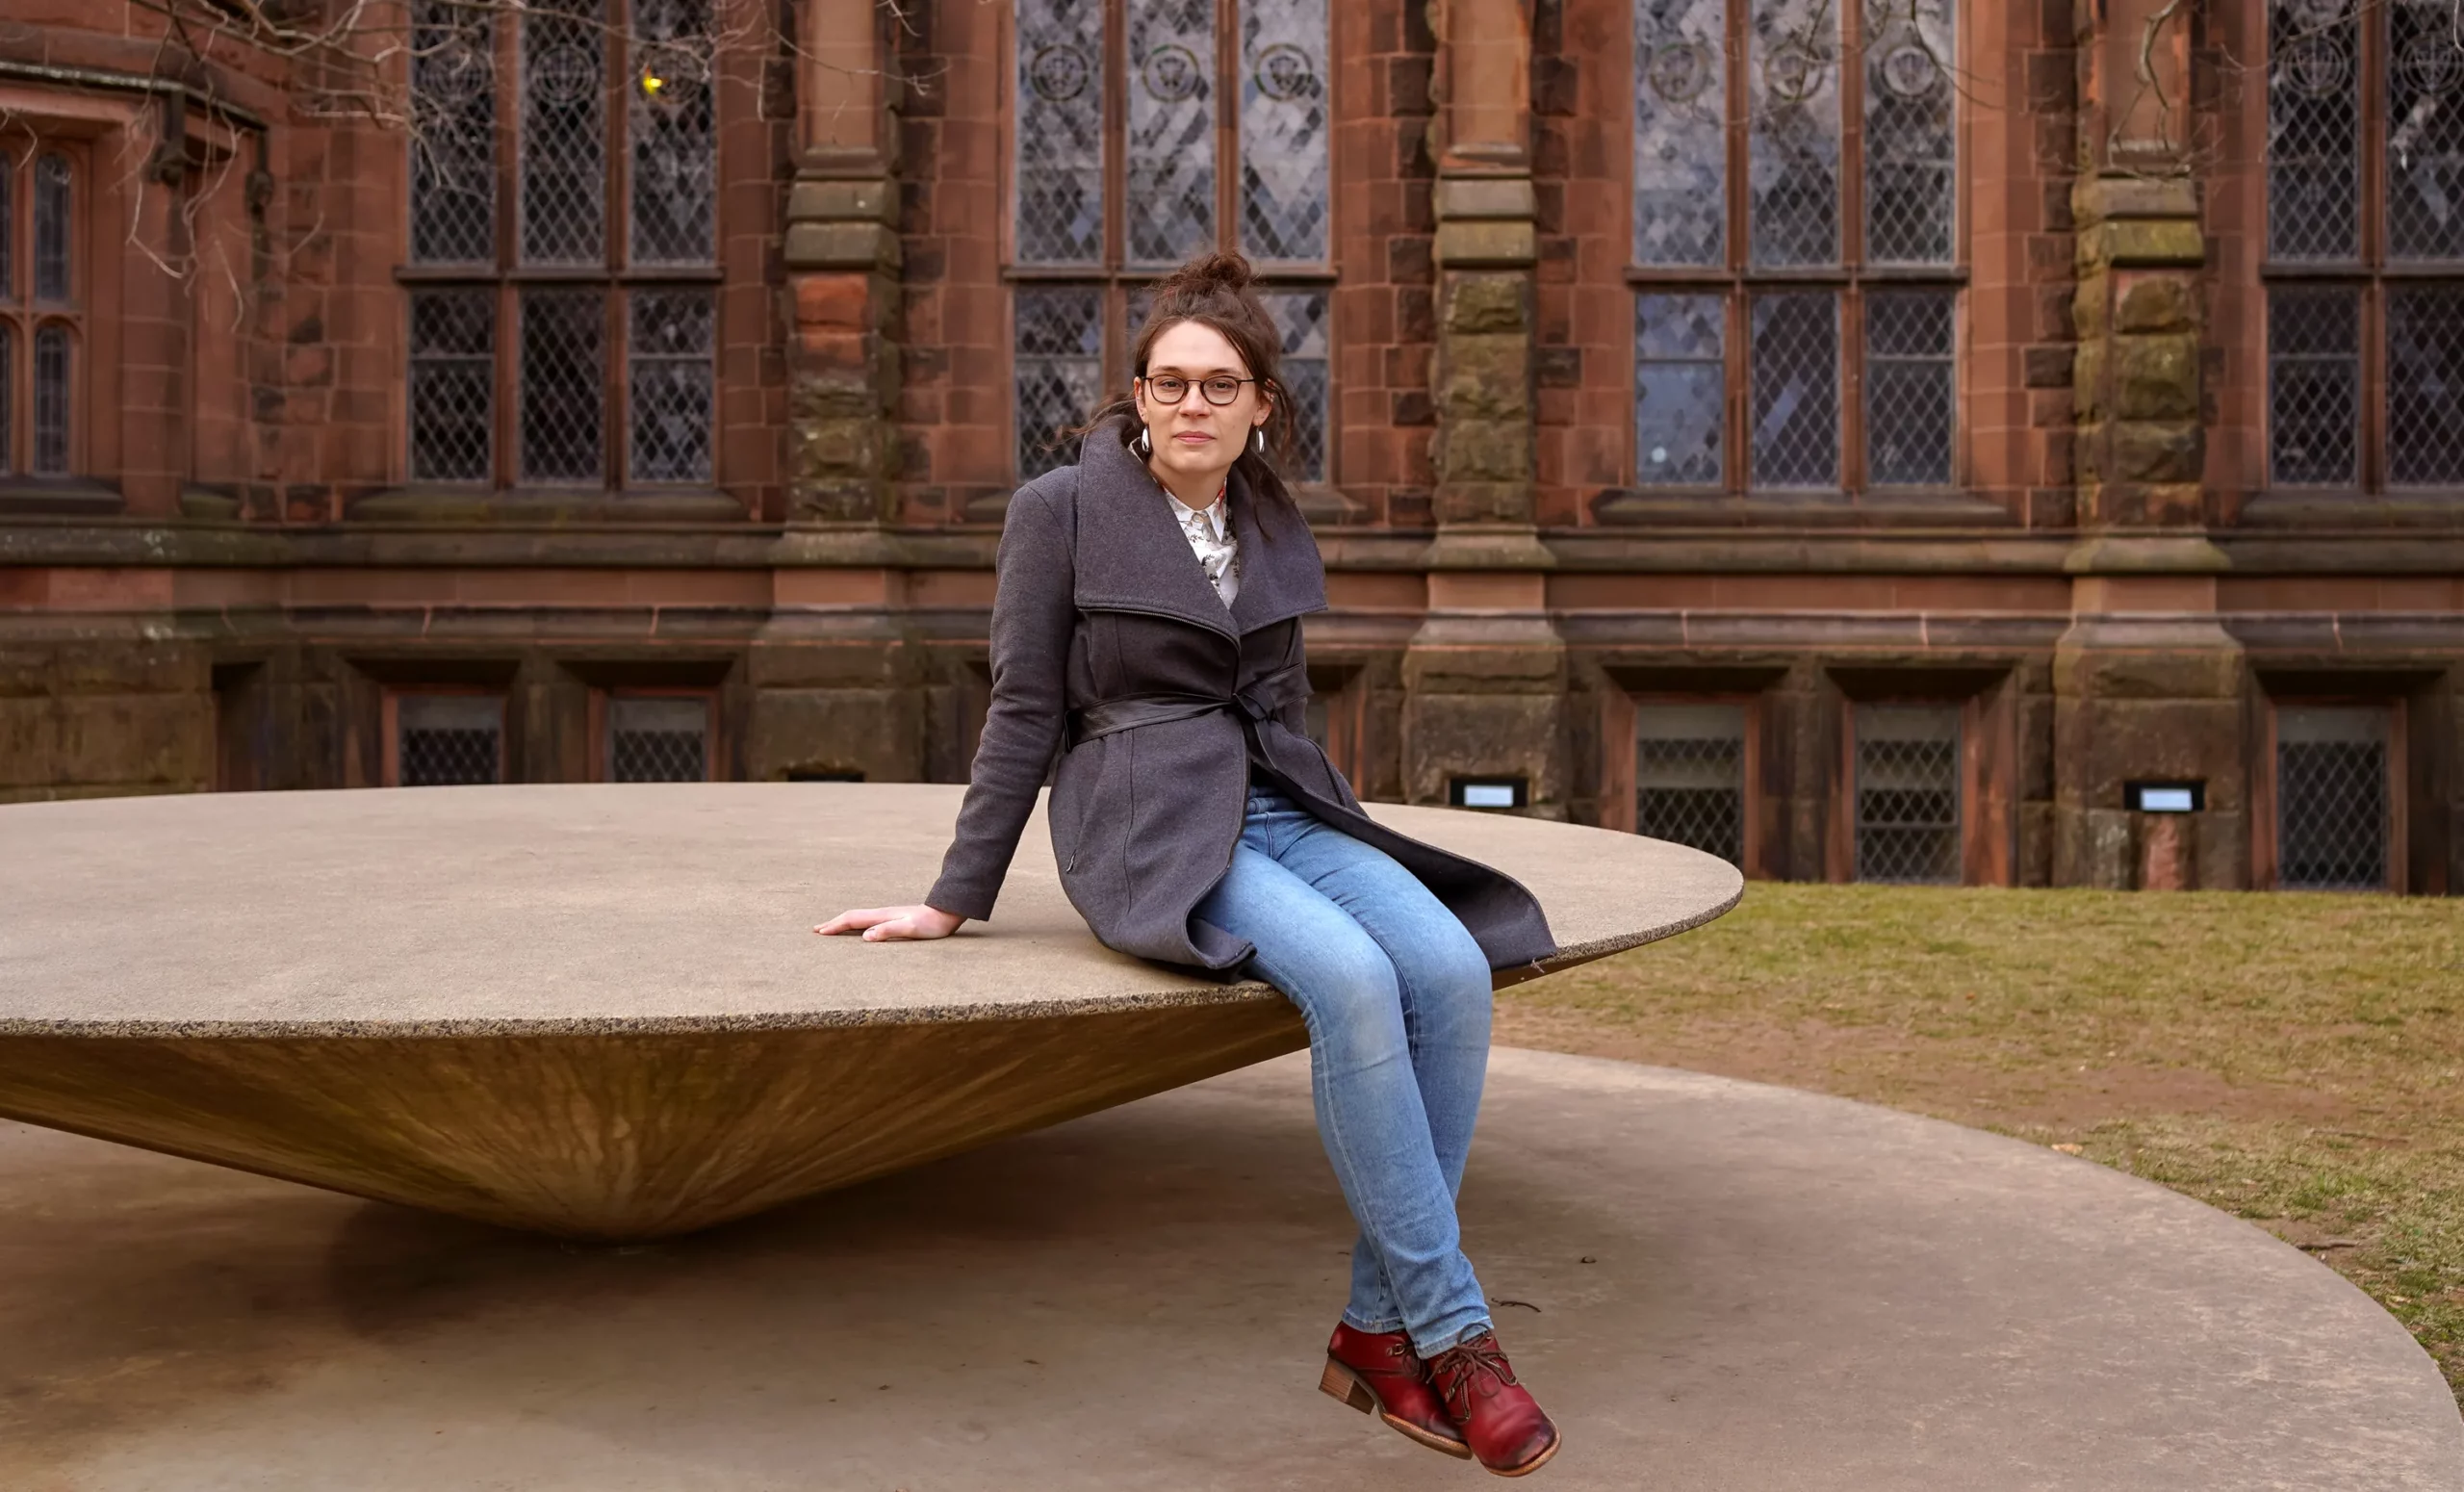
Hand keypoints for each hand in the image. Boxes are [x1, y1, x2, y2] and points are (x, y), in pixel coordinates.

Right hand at [814, 903, 966, 941]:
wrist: (946, 912)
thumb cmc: (931, 924)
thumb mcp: (910, 929)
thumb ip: (888, 931)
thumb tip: (865, 936)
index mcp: (882, 916)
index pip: (853, 920)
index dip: (835, 926)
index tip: (820, 932)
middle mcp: (882, 914)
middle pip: (852, 916)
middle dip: (833, 923)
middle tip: (816, 930)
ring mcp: (887, 915)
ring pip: (859, 918)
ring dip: (843, 923)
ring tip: (831, 928)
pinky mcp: (894, 919)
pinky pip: (868, 921)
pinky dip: (855, 925)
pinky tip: (858, 930)